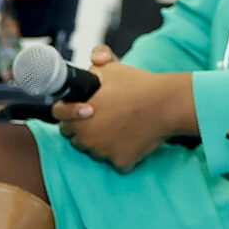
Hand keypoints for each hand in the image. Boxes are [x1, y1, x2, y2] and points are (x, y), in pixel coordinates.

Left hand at [57, 45, 194, 172]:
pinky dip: (122, 153)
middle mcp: (87, 139)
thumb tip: (90, 66)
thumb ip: (92, 66)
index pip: (61, 120)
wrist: (167, 104)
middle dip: (85, 129)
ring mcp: (104, 153)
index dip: (71, 113)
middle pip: (76, 139)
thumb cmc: (138, 85)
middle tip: (103, 117)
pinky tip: (132, 138)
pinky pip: (116, 162)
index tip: (84, 110)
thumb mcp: (110, 68)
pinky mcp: (121, 162)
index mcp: (78, 117)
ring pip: (95, 152)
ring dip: (102, 143)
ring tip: (119, 126)